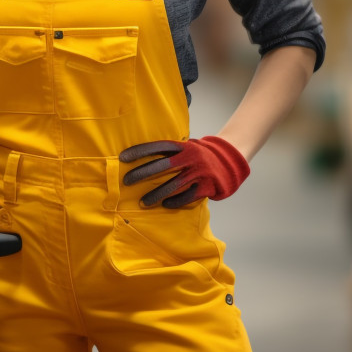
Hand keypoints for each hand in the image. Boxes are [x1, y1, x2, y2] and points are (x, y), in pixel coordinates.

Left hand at [119, 135, 249, 207]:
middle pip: (162, 165)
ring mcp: (198, 172)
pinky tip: (165, 205)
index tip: (123, 157)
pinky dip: (175, 202)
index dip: (140, 151)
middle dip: (142, 173)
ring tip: (142, 202)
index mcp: (183, 146)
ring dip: (156, 194)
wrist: (228, 162)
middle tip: (126, 181)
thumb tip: (141, 156)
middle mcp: (190, 157)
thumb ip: (170, 152)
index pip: (157, 146)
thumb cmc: (199, 156)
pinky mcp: (206, 186)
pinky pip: (187, 196)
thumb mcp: (186, 147)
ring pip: (173, 185)